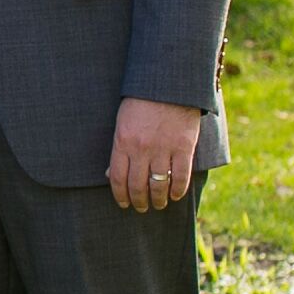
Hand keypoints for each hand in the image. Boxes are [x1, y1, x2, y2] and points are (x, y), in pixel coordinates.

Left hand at [108, 97, 202, 211]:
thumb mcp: (122, 123)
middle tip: (142, 208)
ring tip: (159, 204)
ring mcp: (163, 149)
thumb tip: (109, 174)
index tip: (124, 204)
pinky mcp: (184, 147)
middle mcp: (141, 149)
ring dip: (158, 199)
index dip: (120, 196)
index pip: (117, 178)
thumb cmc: (141, 103)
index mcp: (122, 142)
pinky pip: (180, 176)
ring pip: (159, 185)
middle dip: (139, 201)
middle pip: (138, 186)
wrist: (169, 85)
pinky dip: (178, 190)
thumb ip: (118, 149)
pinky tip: (176, 195)